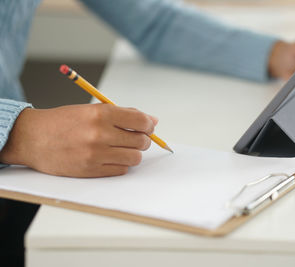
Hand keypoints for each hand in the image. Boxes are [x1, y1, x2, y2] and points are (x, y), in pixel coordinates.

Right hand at [0, 104, 157, 177]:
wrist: (32, 138)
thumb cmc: (63, 122)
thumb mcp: (92, 109)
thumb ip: (124, 114)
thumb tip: (152, 121)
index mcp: (101, 114)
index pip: (141, 121)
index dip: (149, 125)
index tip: (147, 127)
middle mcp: (99, 134)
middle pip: (141, 141)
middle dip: (142, 140)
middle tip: (134, 138)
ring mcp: (95, 154)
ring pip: (134, 158)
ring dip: (133, 154)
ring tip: (122, 149)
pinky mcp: (91, 170)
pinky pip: (121, 170)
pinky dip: (121, 164)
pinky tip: (110, 158)